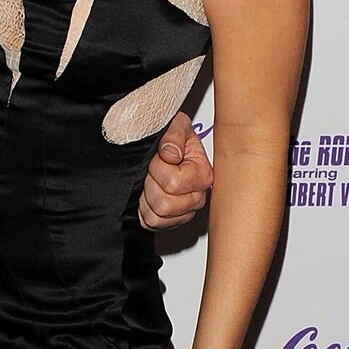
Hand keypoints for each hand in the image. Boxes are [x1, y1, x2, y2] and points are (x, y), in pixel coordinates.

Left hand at [139, 112, 212, 230]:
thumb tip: (170, 154)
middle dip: (151, 184)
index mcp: (203, 175)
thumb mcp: (175, 125)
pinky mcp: (171, 221)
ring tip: (151, 181)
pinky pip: (152, 224)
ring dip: (146, 198)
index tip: (161, 157)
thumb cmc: (172, 137)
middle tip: (153, 171)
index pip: (173, 183)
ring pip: (156, 216)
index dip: (159, 168)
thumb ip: (173, 135)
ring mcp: (185, 211)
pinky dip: (144, 210)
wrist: (164, 147)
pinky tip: (148, 194)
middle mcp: (198, 197)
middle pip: (165, 204)